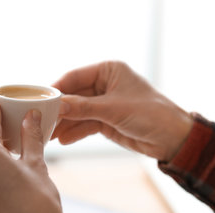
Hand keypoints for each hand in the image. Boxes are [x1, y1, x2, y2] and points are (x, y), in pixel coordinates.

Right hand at [52, 61, 192, 161]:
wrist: (173, 138)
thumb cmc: (150, 113)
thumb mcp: (113, 109)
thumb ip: (83, 108)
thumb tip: (57, 106)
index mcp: (108, 71)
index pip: (75, 77)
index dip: (57, 89)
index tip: (41, 100)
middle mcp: (105, 85)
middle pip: (74, 96)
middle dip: (59, 110)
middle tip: (42, 121)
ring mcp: (104, 104)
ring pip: (78, 112)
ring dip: (65, 124)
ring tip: (49, 135)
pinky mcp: (107, 121)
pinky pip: (86, 124)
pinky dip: (76, 132)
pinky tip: (63, 140)